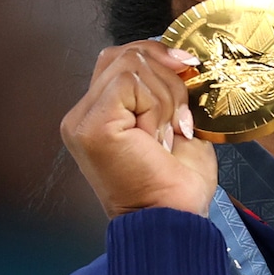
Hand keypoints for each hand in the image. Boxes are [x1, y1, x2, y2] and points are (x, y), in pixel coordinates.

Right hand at [60, 41, 216, 218]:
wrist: (173, 220)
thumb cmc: (177, 187)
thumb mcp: (176, 126)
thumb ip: (167, 90)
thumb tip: (182, 59)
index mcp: (102, 115)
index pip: (122, 59)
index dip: (159, 57)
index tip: (190, 72)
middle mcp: (85, 115)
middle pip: (125, 54)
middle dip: (168, 80)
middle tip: (181, 122)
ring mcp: (83, 120)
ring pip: (131, 65)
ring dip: (165, 100)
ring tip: (167, 137)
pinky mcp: (91, 125)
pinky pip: (129, 82)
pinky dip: (155, 107)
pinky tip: (157, 138)